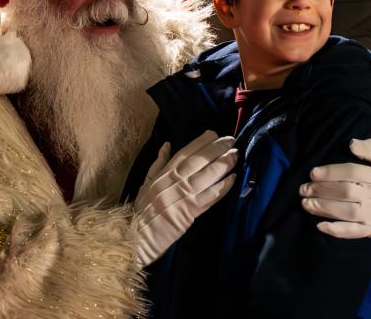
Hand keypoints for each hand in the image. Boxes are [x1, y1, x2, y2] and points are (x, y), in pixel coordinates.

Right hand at [132, 131, 236, 267]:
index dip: (200, 142)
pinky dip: (222, 187)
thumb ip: (157, 165)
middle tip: (231, 140)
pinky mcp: (190, 213)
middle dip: (216, 148)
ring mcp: (182, 196)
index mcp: (162, 174)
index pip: (184, 153)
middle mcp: (173, 182)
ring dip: (223, 164)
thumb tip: (167, 145)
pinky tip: (232, 178)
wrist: (135, 237)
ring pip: (207, 176)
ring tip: (235, 155)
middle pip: (198, 161)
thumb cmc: (140, 212)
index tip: (213, 133)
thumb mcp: (145, 184)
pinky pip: (210, 197)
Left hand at [299, 137, 370, 238]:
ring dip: (323, 208)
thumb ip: (370, 148)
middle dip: (320, 190)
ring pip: (346, 211)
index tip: (312, 173)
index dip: (330, 172)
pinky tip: (320, 226)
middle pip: (345, 191)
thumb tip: (351, 144)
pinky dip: (336, 230)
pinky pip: (353, 232)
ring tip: (305, 203)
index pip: (350, 172)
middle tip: (303, 189)